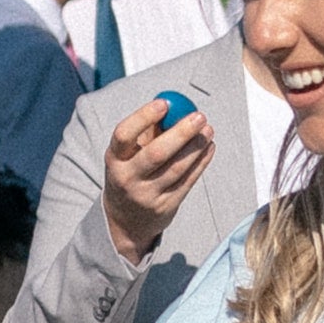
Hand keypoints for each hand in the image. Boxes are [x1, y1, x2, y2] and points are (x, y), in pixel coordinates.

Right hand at [98, 99, 216, 258]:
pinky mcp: (165, 206)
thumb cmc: (130, 174)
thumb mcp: (128, 154)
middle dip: (181, 133)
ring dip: (196, 147)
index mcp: (114, 159)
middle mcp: (127, 178)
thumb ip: (148, 131)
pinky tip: (209, 147)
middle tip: (199, 116)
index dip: (143, 117)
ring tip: (208, 130)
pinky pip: (187, 181)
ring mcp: (147, 195)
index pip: (124, 135)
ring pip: (176, 168)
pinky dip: (201, 162)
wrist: (126, 220)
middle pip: (155, 154)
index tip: (164, 103)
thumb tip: (175, 104)